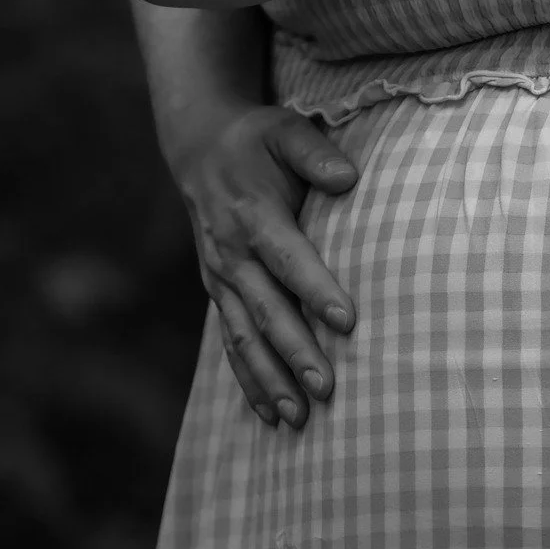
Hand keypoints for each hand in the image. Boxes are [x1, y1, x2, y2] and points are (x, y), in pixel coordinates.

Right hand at [172, 103, 358, 429]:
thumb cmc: (257, 140)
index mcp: (252, 216)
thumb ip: (315, 154)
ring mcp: (221, 279)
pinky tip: (271, 413)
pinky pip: (231, 342)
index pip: (289, 259)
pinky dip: (249, 380)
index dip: (317, 290)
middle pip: (266, 311)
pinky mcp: (219, 293)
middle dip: (295, 353)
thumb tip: (349, 177)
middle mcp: (231, 255)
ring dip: (271, 379)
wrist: (200, 148)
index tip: (348, 322)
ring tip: (300, 417)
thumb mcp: (286, 131)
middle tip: (328, 389)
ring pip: (244, 338)